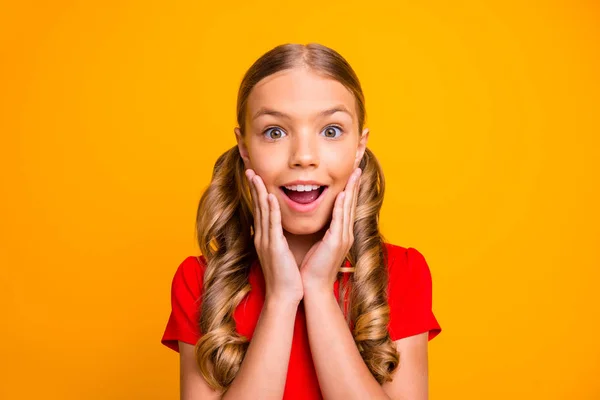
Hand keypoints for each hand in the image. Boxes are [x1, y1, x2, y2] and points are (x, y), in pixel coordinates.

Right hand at [245, 169, 303, 303]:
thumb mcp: (281, 254)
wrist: (284, 296)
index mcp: (265, 238)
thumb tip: (280, 232)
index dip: (258, 194)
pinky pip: (272, 225)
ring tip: (256, 176)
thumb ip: (279, 240)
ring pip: (263, 212)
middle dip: (254, 188)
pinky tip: (270, 197)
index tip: (256, 179)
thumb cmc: (286, 276)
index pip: (261, 211)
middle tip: (250, 170)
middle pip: (257, 207)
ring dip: (260, 193)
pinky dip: (271, 210)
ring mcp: (266, 241)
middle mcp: (262, 237)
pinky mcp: (274, 247)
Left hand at [299, 167, 361, 291]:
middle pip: (351, 203)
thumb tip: (318, 219)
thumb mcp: (318, 244)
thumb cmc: (311, 267)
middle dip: (355, 184)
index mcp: (340, 233)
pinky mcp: (336, 243)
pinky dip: (341, 206)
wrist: (312, 287)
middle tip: (358, 167)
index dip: (349, 189)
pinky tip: (342, 194)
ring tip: (355, 174)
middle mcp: (345, 233)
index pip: (346, 206)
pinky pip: (339, 220)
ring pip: (348, 208)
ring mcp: (342, 238)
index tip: (351, 174)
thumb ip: (321, 231)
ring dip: (351, 190)